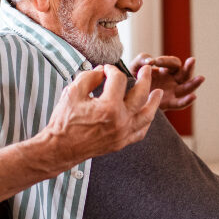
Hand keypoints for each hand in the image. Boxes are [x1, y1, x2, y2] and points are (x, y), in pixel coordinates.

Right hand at [38, 64, 162, 172]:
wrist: (60, 149)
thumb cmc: (64, 121)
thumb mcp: (72, 92)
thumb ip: (89, 77)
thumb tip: (102, 71)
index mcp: (109, 107)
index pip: (118, 80)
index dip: (112, 70)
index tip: (106, 69)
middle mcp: (120, 120)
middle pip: (140, 94)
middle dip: (144, 79)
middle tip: (147, 70)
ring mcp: (123, 133)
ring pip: (147, 115)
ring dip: (154, 102)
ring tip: (158, 92)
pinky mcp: (121, 143)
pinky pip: (140, 131)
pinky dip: (146, 121)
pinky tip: (147, 114)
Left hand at [130, 53, 204, 110]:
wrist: (126, 99)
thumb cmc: (131, 81)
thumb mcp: (134, 67)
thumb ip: (141, 60)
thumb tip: (150, 62)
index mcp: (166, 70)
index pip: (172, 63)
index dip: (166, 61)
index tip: (155, 62)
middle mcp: (172, 80)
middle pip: (185, 73)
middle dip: (189, 67)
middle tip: (192, 60)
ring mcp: (172, 92)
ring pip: (186, 87)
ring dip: (194, 83)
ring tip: (201, 78)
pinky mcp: (168, 104)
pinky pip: (179, 103)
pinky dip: (186, 101)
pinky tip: (193, 97)